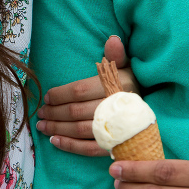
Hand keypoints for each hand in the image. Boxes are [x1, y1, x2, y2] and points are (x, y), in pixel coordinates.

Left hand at [35, 35, 136, 155]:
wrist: (148, 114)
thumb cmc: (131, 86)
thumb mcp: (126, 67)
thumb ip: (116, 55)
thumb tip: (112, 39)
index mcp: (116, 86)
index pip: (80, 91)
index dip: (60, 94)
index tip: (46, 96)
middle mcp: (115, 108)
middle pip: (76, 112)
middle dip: (54, 112)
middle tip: (40, 113)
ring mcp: (116, 129)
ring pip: (80, 130)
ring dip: (57, 129)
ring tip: (41, 126)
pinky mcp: (115, 146)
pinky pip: (89, 149)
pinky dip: (70, 146)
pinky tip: (54, 141)